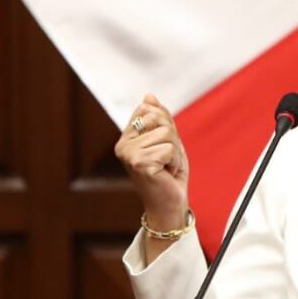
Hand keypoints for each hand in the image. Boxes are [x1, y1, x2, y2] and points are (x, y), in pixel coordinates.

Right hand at [115, 93, 189, 229]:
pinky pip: (169, 149)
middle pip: (158, 118)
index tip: (162, 146)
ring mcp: (128, 154)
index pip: (148, 109)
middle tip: (166, 159)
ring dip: (175, 152)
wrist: (169, 203)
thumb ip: (159, 118)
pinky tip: (166, 173)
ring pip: (166, 133)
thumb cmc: (168, 173)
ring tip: (166, 167)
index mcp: (126, 137)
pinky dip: (174, 161)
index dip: (165, 125)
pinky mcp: (139, 164)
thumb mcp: (166, 140)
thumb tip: (148, 95)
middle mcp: (122, 145)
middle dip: (172, 138)